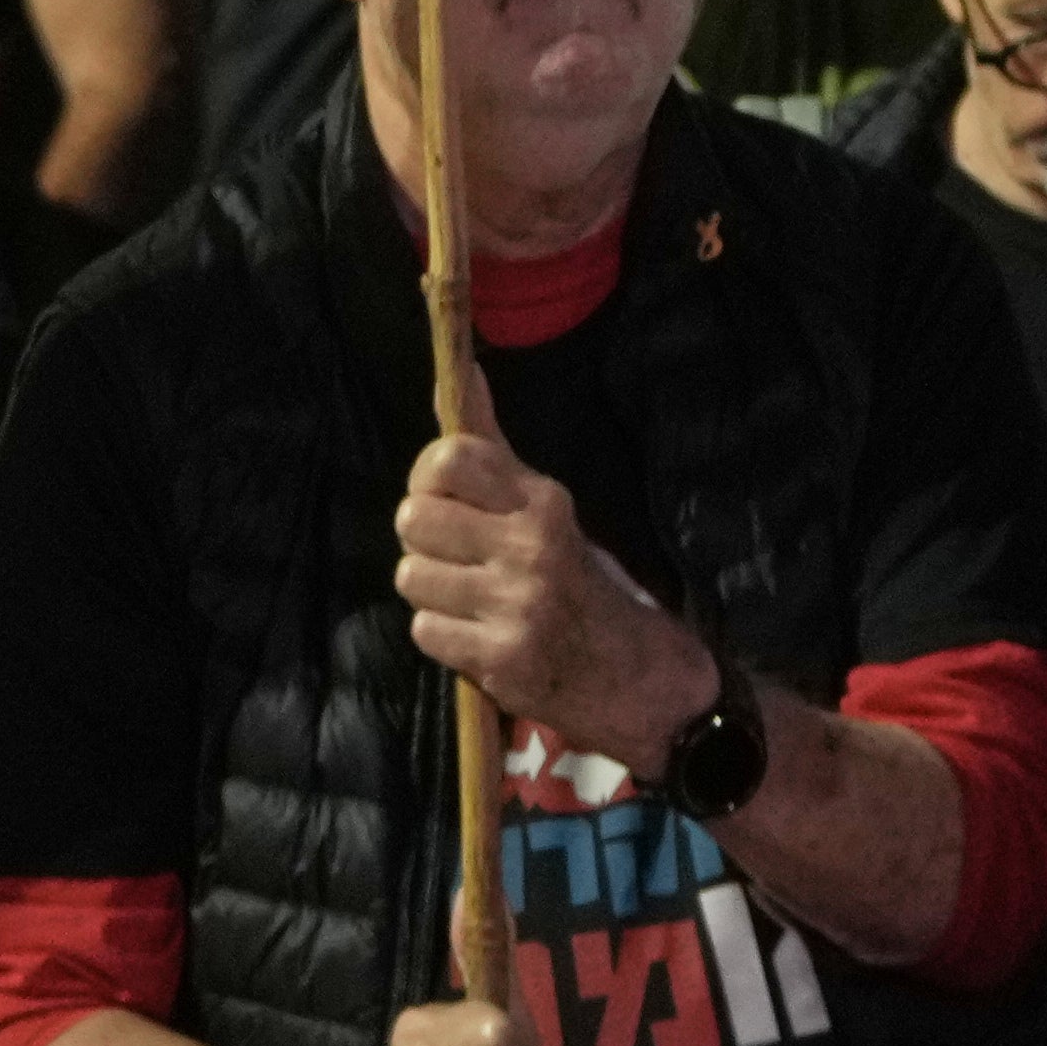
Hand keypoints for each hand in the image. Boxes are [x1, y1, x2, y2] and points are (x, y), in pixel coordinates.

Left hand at [395, 423, 707, 760]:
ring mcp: (516, 605)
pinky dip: (443, 635)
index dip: (428, 478)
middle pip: (413, 517)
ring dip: (432, 592)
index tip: (443, 498)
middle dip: (426, 539)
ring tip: (471, 598)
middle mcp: (530, 547)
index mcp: (543, 501)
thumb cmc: (577, 579)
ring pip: (411, 576)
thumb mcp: (544, 507)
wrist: (635, 676)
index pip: (448, 459)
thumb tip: (462, 369)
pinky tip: (478, 634)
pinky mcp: (501, 660)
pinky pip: (423, 629)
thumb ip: (492, 445)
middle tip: (459, 557)